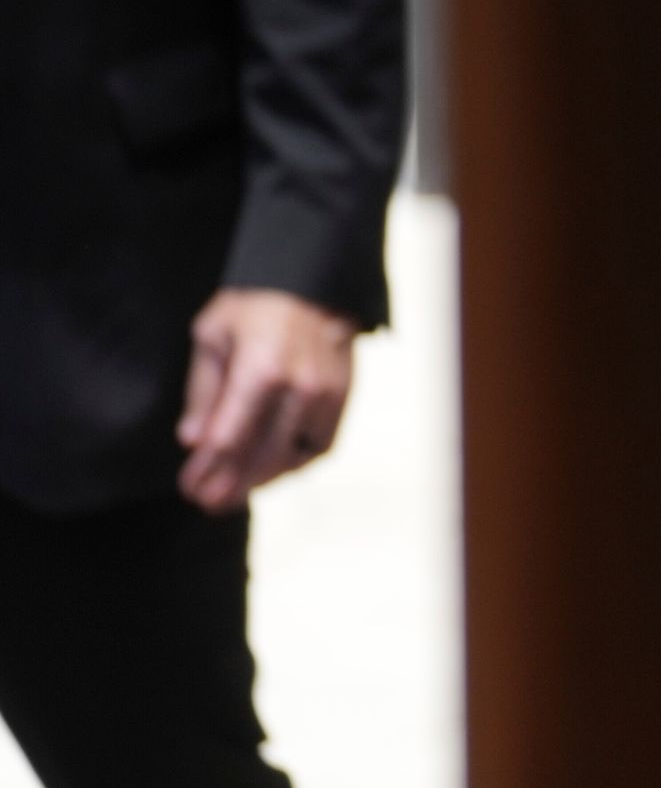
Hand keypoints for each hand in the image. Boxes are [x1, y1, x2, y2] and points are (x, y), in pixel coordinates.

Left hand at [176, 288, 358, 511]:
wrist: (313, 284)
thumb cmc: (254, 307)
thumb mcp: (212, 335)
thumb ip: (203, 390)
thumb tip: (192, 441)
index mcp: (261, 369)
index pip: (229, 439)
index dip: (207, 471)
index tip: (188, 489)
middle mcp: (300, 387)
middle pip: (261, 458)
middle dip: (230, 487)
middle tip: (207, 503)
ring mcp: (328, 395)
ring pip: (293, 458)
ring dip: (261, 481)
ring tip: (235, 493)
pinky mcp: (344, 398)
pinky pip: (320, 447)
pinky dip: (294, 464)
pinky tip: (271, 469)